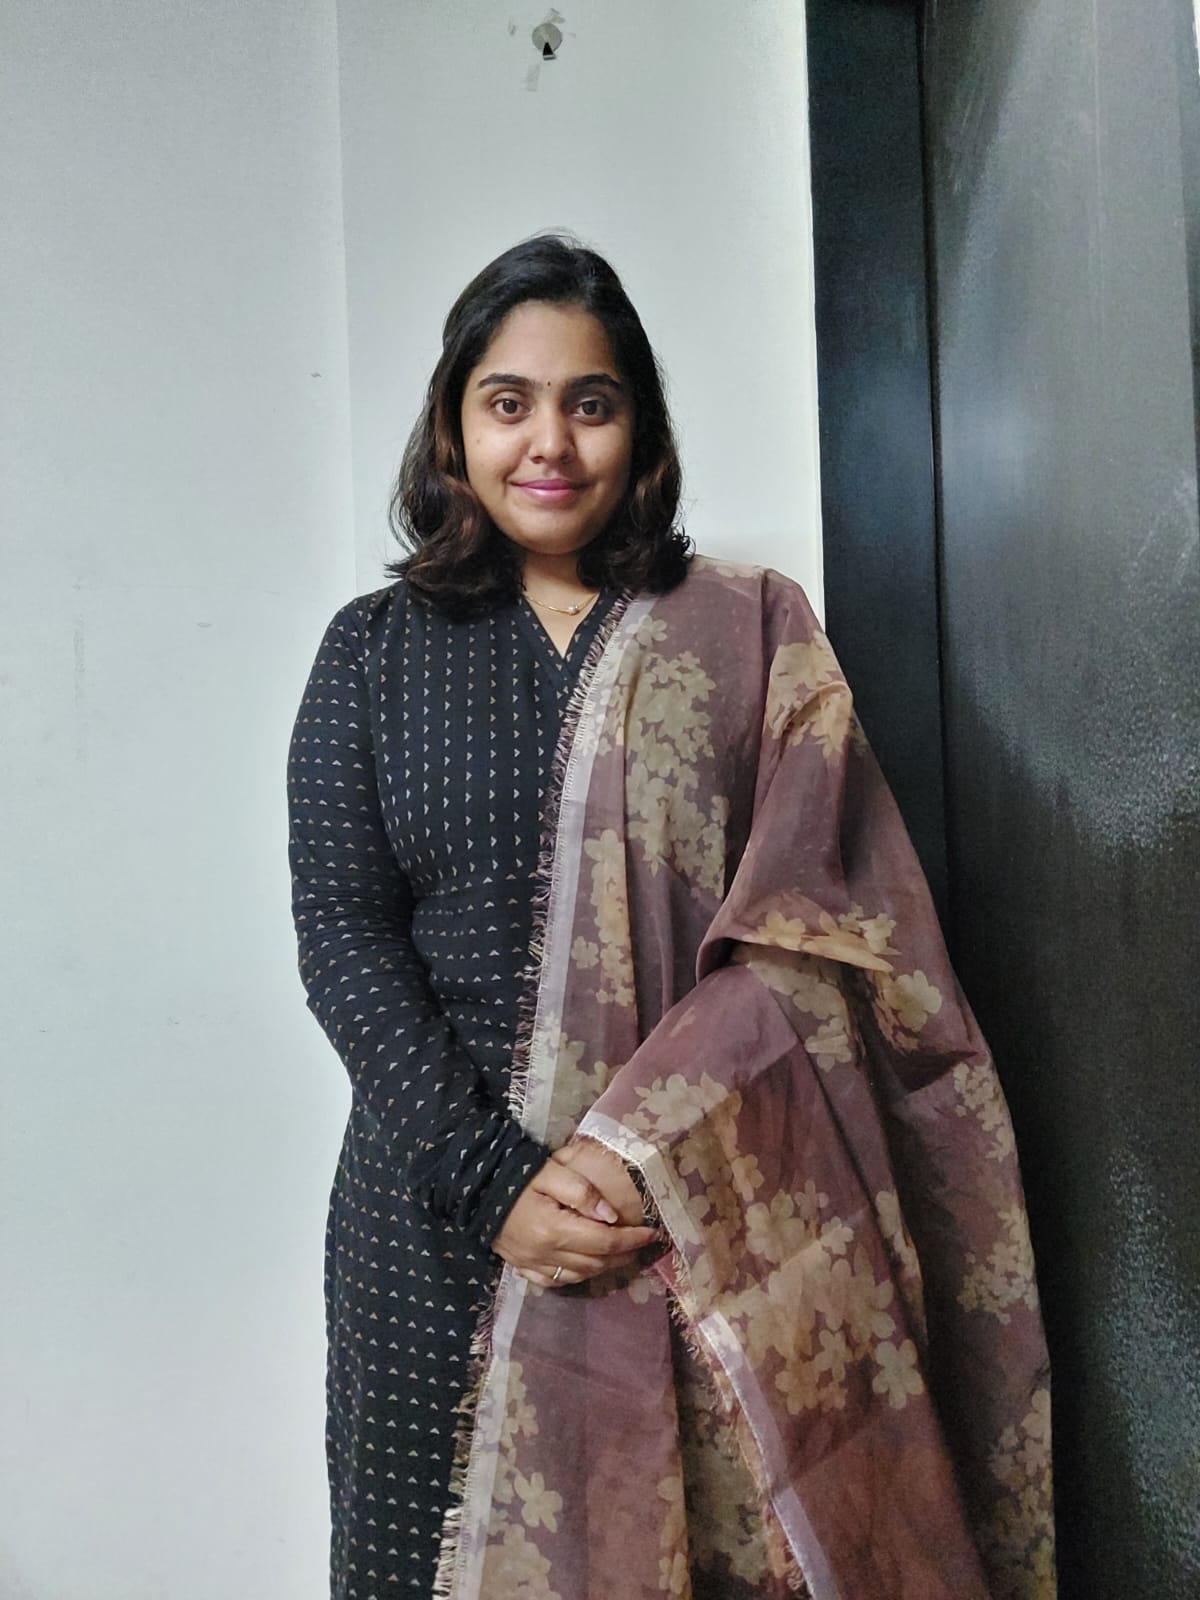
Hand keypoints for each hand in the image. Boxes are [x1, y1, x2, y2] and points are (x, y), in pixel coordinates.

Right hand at [493, 1153, 658, 1288]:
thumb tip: (610, 1216)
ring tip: (622, 1253)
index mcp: (554, 1230)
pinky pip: (557, 1282)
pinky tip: (588, 1265)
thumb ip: (582, 1192)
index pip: (604, 1241)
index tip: (651, 1233)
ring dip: (605, 1267)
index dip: (632, 1239)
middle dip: (624, 1254)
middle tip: (641, 1243)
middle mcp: (545, 1255)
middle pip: (596, 1263)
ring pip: (580, 1275)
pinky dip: (578, 1276)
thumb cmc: (517, 1175)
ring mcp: (532, 1265)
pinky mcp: (522, 1268)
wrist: (474, 1188)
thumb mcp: (551, 1171)